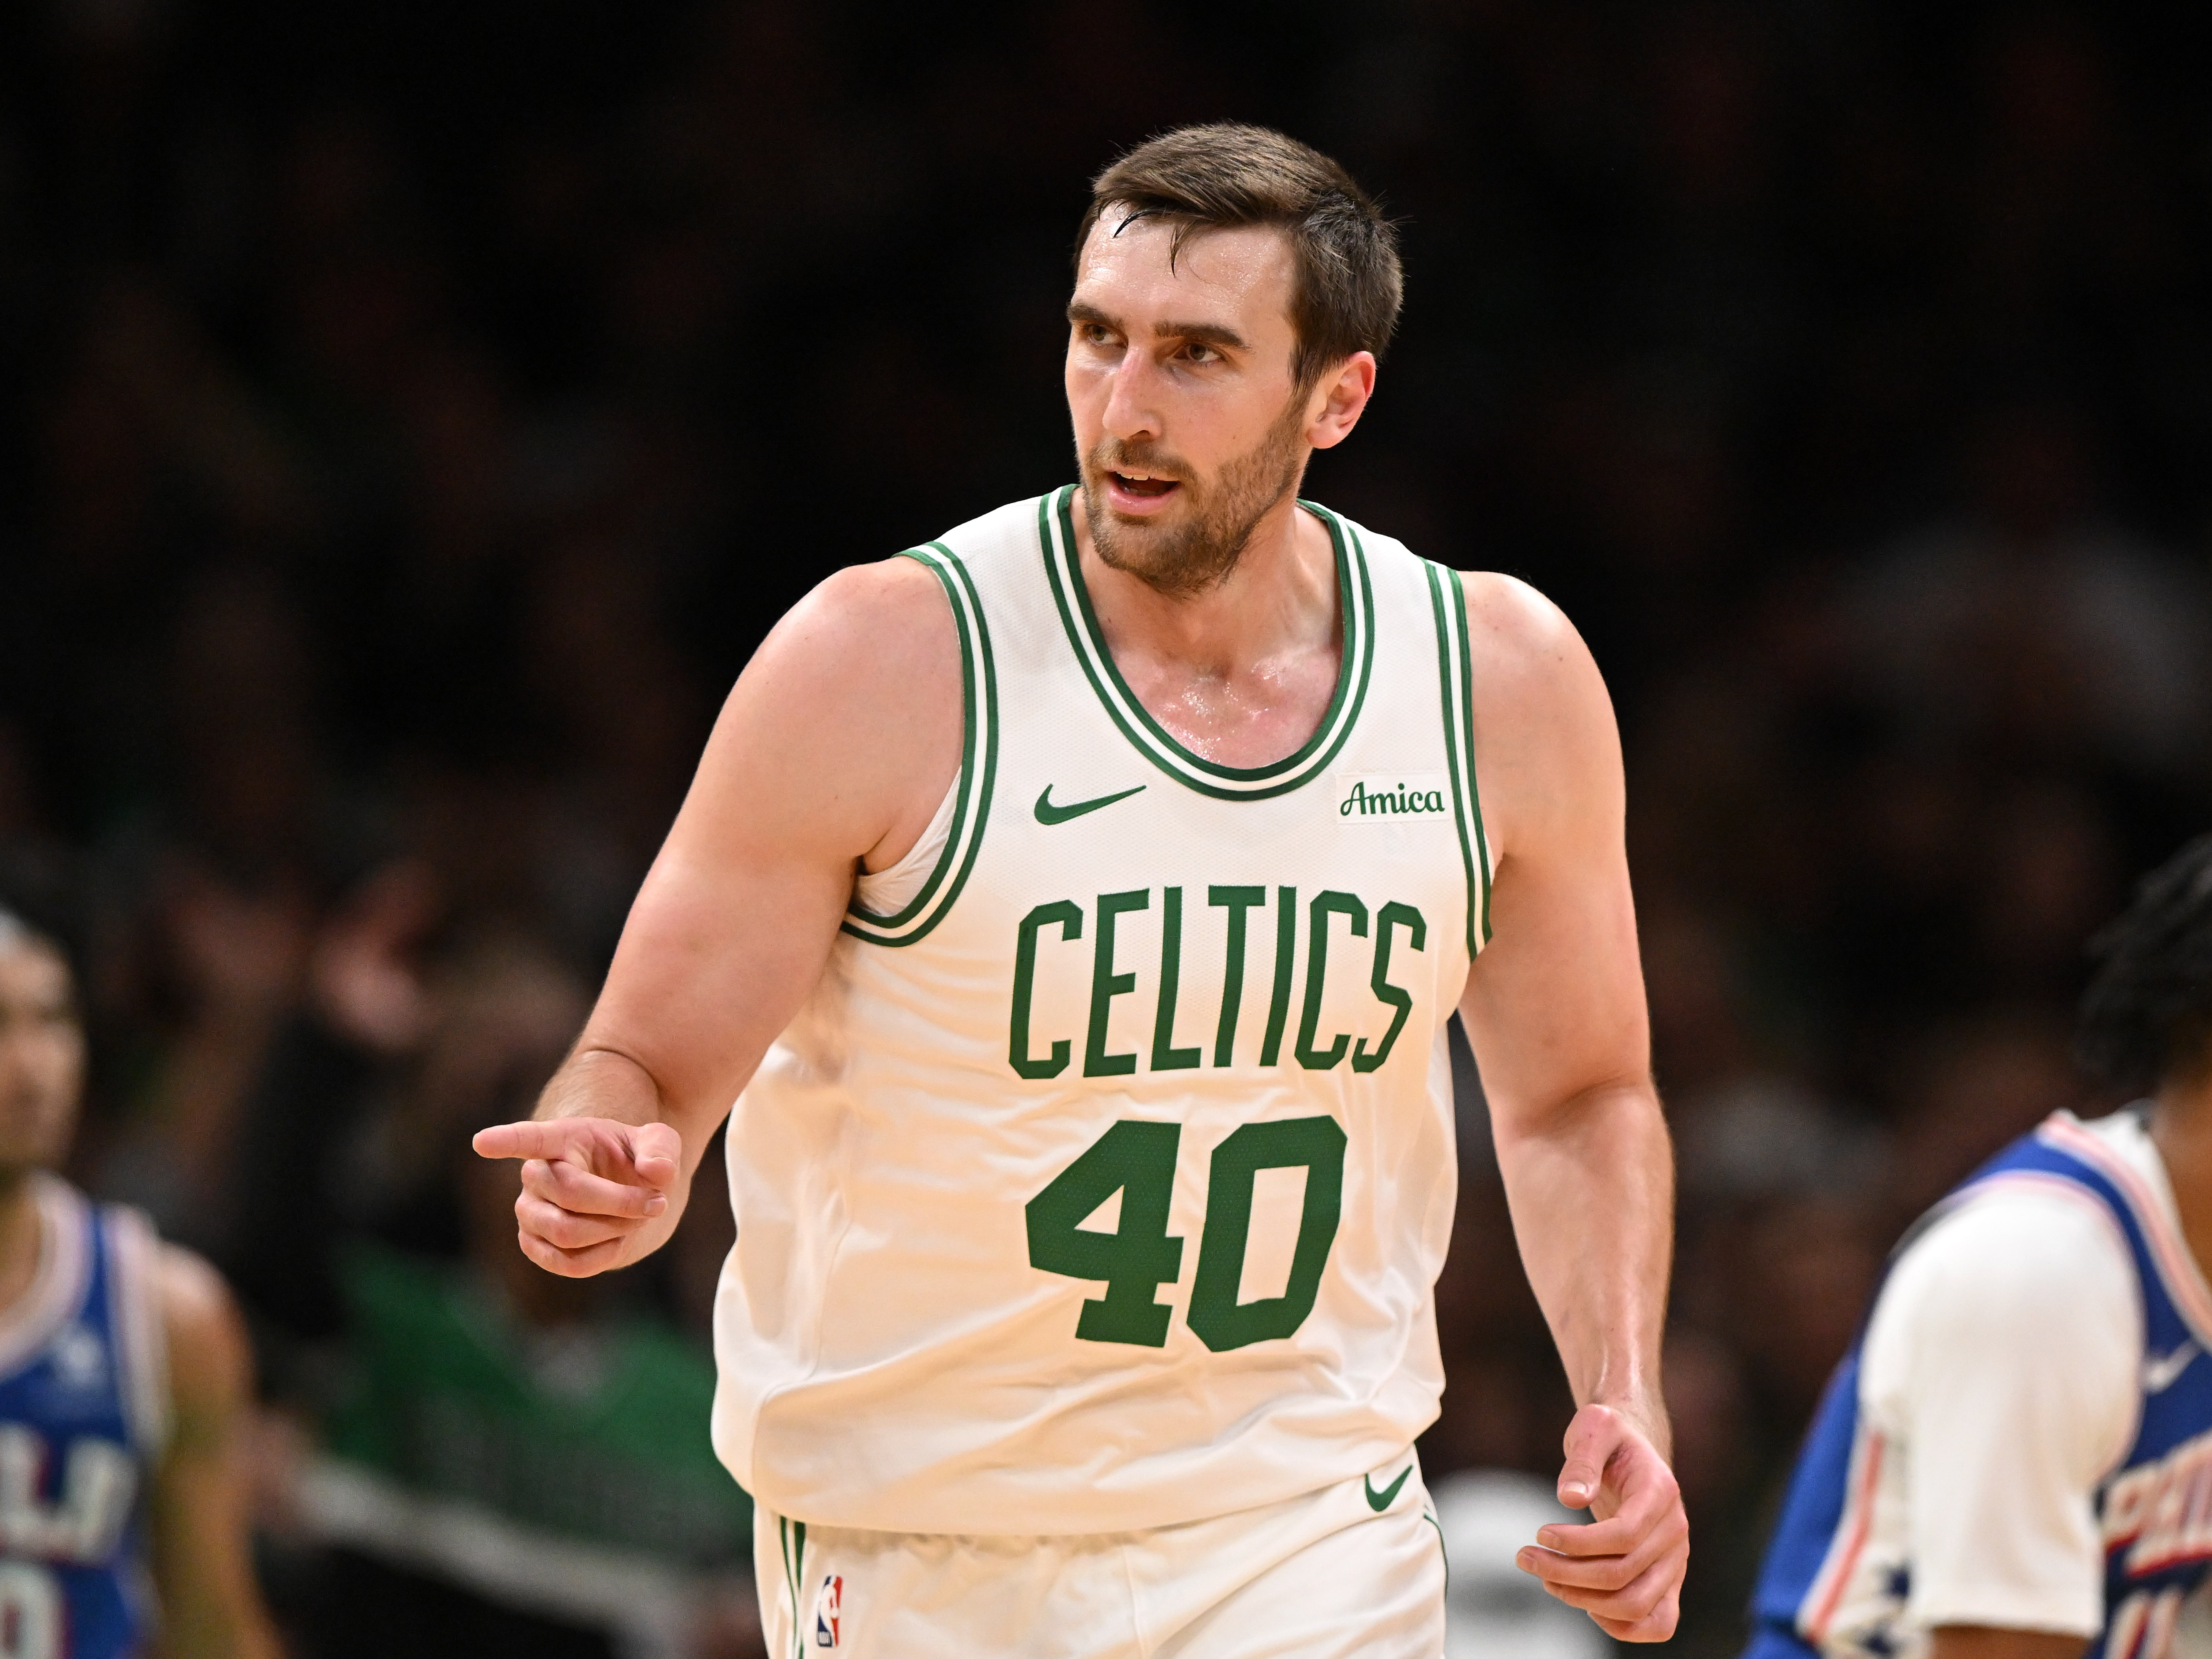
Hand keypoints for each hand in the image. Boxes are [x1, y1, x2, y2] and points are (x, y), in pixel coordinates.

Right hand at [471, 1117, 680, 1276]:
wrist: (627, 1194)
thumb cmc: (637, 1161)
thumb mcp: (659, 1144)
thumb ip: (661, 1150)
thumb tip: (656, 1172)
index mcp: (561, 1139)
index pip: (529, 1138)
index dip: (505, 1141)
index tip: (482, 1142)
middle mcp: (535, 1175)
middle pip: (571, 1194)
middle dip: (621, 1203)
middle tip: (656, 1202)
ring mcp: (529, 1212)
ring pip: (567, 1233)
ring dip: (614, 1230)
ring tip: (638, 1218)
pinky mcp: (534, 1245)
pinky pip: (568, 1263)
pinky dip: (604, 1255)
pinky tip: (619, 1238)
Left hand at [1515, 1401, 1687, 1639]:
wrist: (1633, 1450)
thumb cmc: (1609, 1437)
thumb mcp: (1593, 1427)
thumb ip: (1583, 1459)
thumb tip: (1569, 1498)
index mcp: (1660, 1492)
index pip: (1624, 1535)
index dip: (1578, 1543)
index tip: (1540, 1533)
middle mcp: (1675, 1532)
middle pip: (1623, 1574)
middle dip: (1566, 1573)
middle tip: (1525, 1557)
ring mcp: (1675, 1560)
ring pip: (1635, 1604)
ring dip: (1583, 1600)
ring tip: (1545, 1578)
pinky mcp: (1668, 1580)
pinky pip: (1658, 1622)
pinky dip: (1620, 1626)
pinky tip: (1582, 1603)